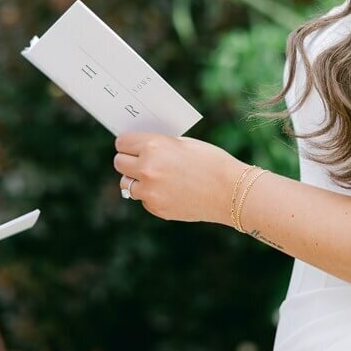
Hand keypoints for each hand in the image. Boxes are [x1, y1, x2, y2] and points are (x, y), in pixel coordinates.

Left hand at [114, 133, 246, 225]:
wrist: (231, 192)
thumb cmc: (211, 161)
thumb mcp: (183, 144)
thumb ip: (158, 146)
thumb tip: (139, 148)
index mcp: (153, 146)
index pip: (122, 142)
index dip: (127, 144)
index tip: (131, 146)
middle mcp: (147, 168)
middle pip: (119, 162)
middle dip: (128, 161)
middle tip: (139, 161)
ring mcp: (150, 191)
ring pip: (126, 184)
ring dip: (136, 180)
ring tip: (155, 178)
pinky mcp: (156, 208)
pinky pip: (143, 199)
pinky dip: (151, 195)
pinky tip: (170, 191)